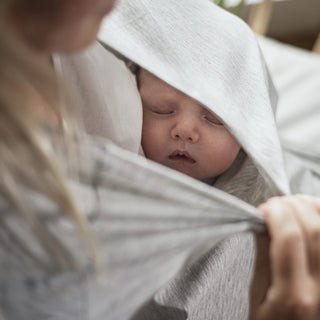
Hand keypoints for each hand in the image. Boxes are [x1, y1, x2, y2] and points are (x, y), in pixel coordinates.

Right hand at [249, 195, 319, 319]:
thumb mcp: (258, 297)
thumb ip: (263, 258)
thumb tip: (262, 224)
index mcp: (294, 295)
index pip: (289, 237)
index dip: (276, 213)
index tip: (264, 209)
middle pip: (313, 229)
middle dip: (291, 205)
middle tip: (276, 204)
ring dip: (310, 206)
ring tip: (293, 204)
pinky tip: (311, 213)